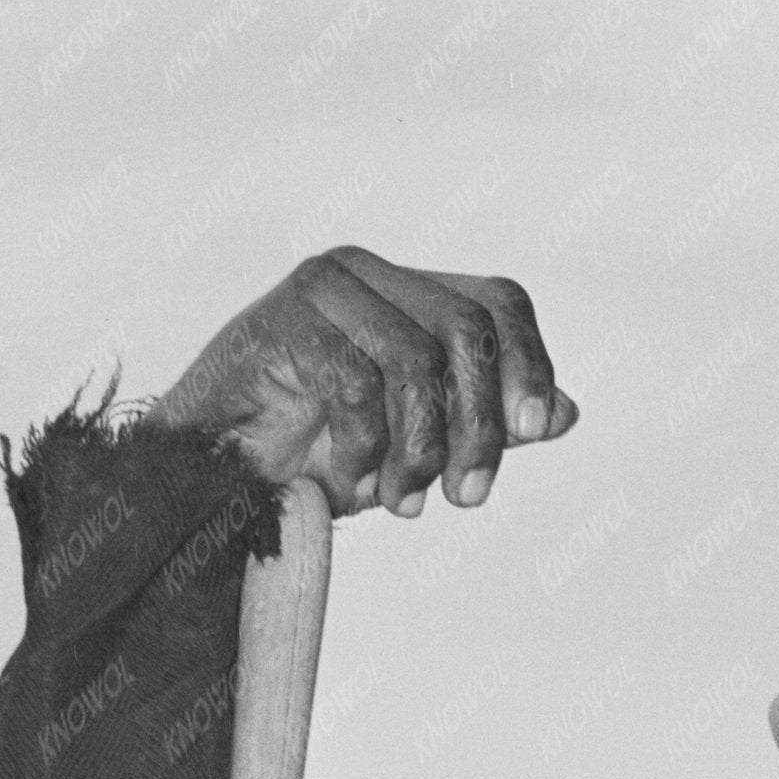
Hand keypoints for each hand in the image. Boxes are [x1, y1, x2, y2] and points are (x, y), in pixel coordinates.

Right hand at [149, 247, 574, 518]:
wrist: (213, 475)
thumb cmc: (310, 455)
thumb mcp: (415, 445)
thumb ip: (483, 423)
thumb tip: (566, 415)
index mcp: (403, 292)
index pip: (497, 302)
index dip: (528, 362)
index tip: (536, 431)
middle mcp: (366, 275)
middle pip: (467, 329)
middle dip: (479, 425)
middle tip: (466, 497)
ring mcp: (321, 291)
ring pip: (417, 358)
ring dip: (421, 450)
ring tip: (403, 504)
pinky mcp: (282, 323)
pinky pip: (357, 385)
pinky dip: (366, 449)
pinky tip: (354, 485)